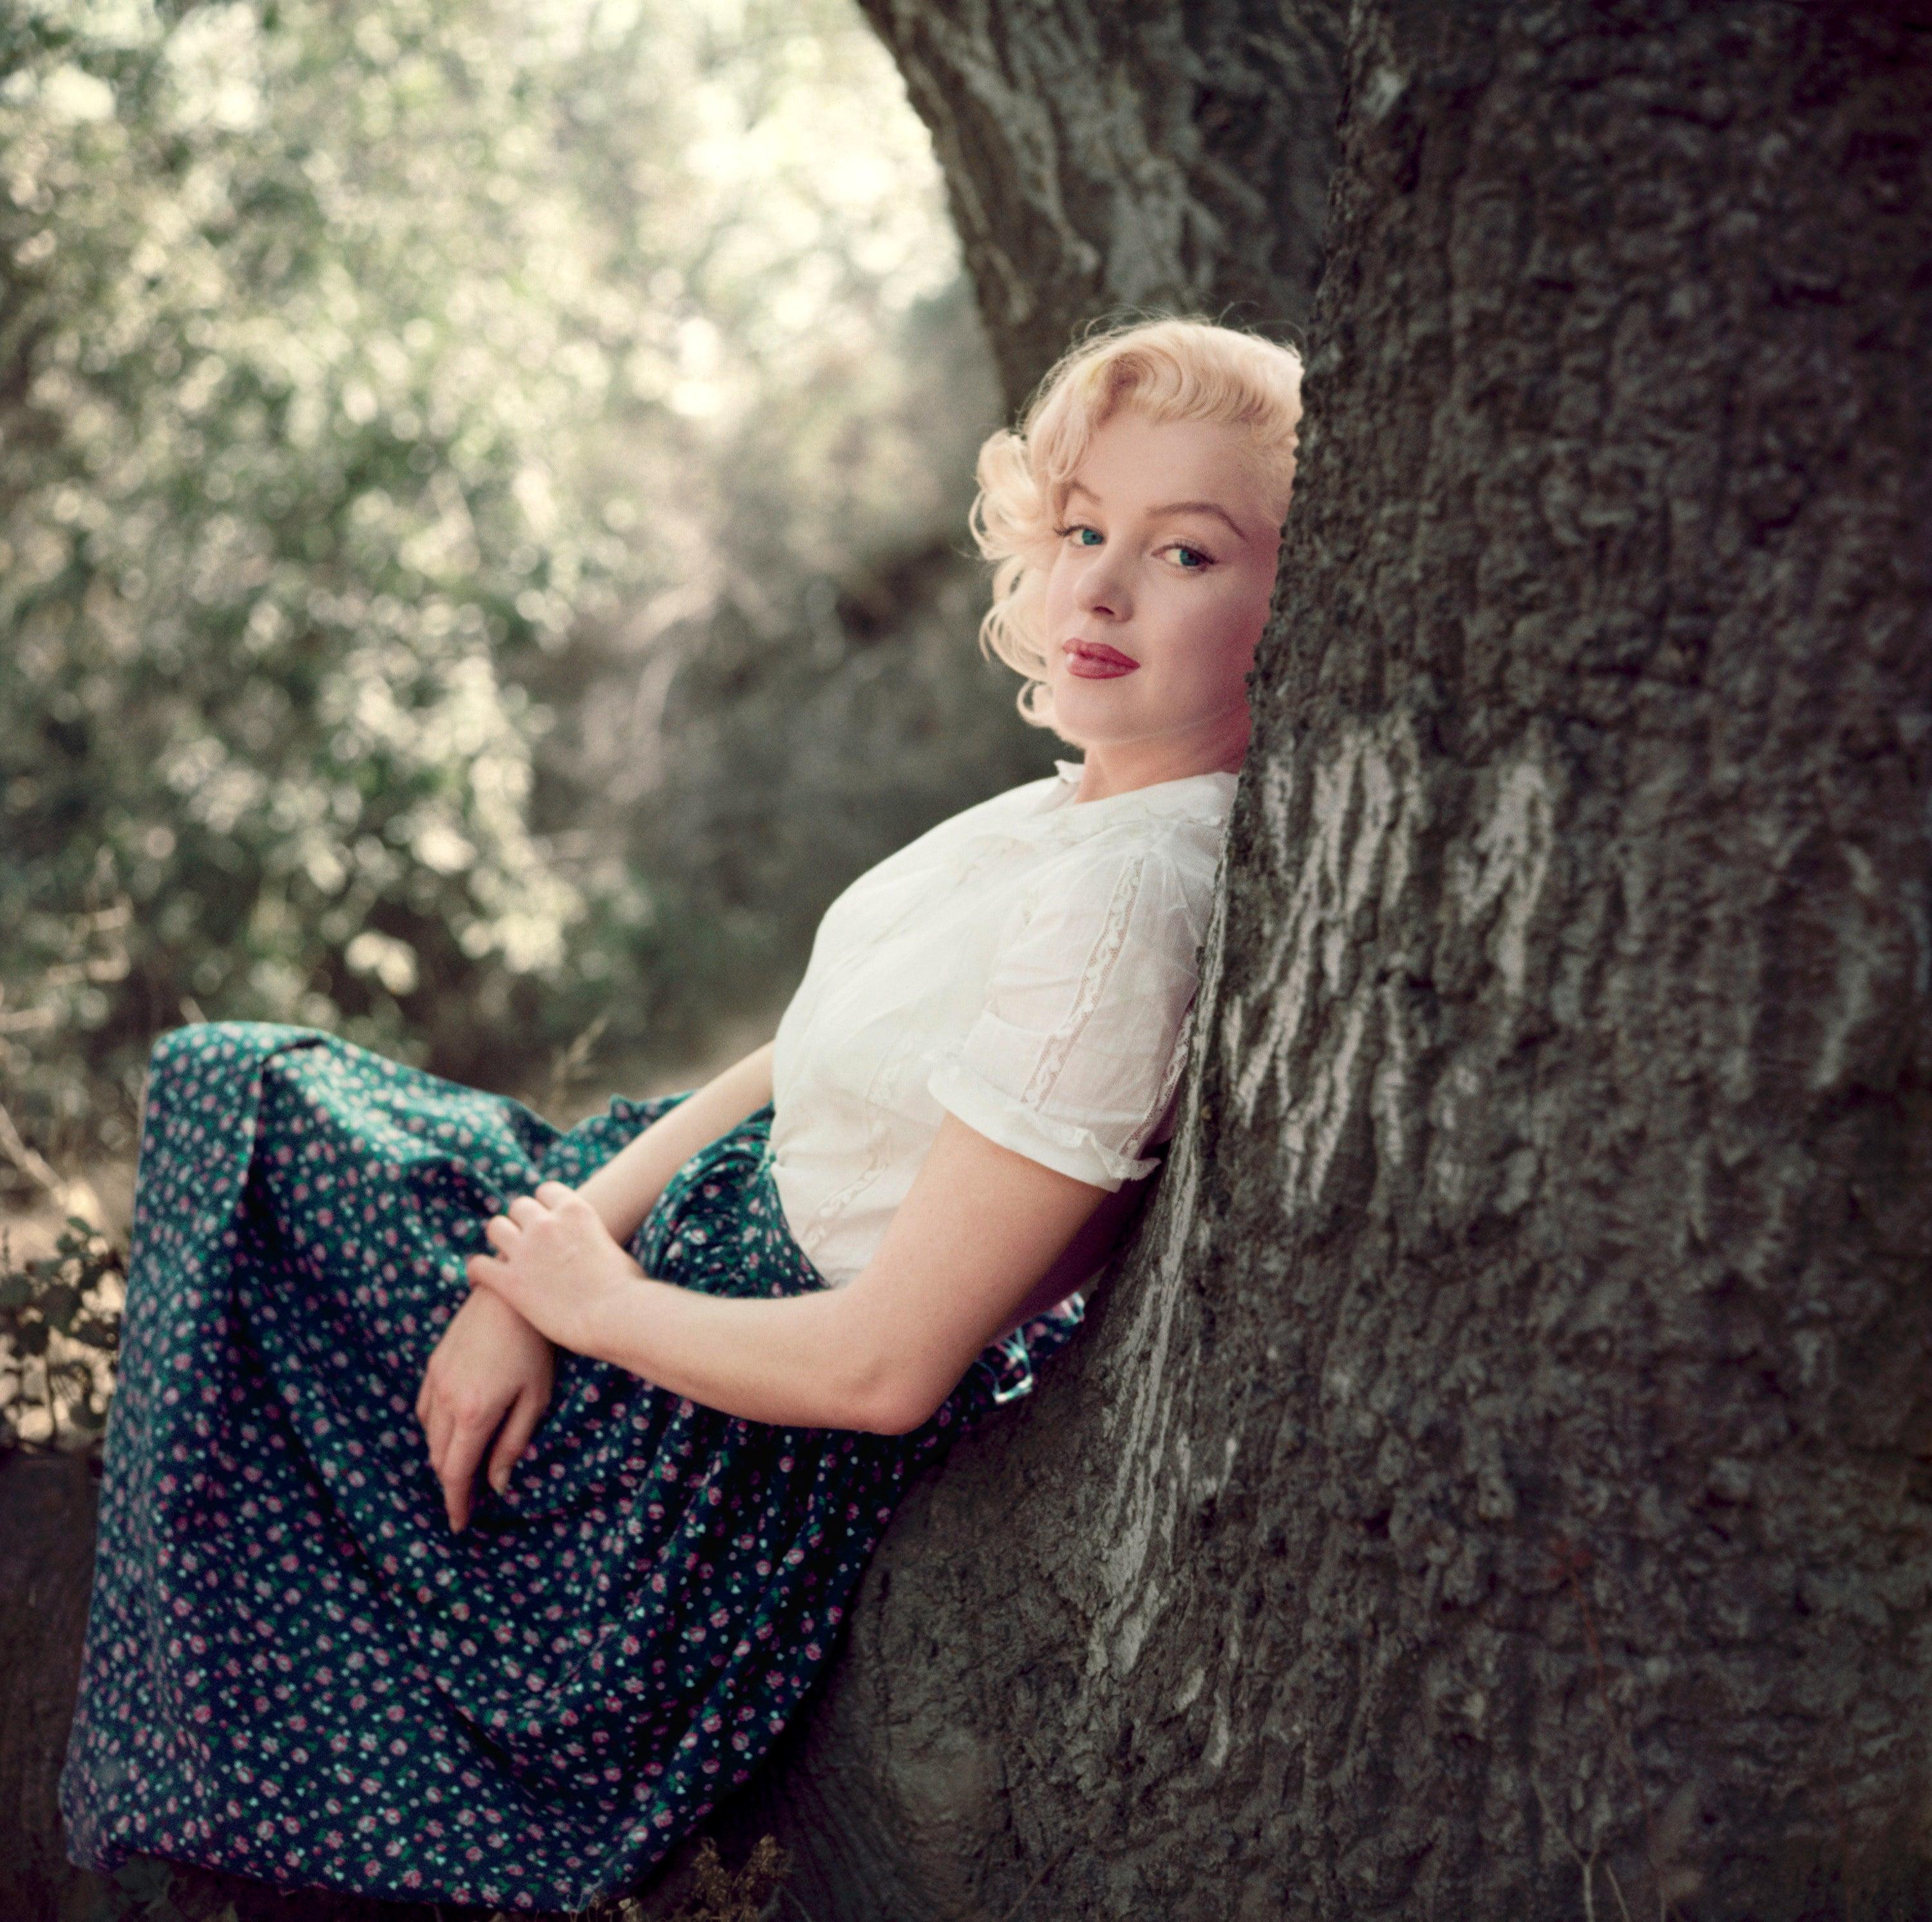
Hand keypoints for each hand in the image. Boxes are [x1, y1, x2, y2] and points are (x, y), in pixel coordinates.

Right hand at [415, 1284, 554, 1533]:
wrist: (512, 1294)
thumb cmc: (535, 1347)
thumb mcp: (535, 1399)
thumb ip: (512, 1445)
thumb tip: (496, 1485)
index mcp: (473, 1414)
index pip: (455, 1473)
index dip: (455, 1503)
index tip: (458, 1525)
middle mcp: (446, 1400)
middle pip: (438, 1457)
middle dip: (451, 1482)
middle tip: (468, 1498)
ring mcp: (435, 1380)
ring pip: (429, 1434)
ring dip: (443, 1455)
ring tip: (464, 1465)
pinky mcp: (433, 1363)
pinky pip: (424, 1408)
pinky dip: (435, 1427)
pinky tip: (453, 1429)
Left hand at [465, 1179, 646, 1359]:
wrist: (619, 1315)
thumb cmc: (630, 1290)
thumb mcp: (616, 1249)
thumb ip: (598, 1240)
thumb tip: (602, 1251)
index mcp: (576, 1210)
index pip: (546, 1190)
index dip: (543, 1205)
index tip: (545, 1220)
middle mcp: (547, 1223)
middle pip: (518, 1206)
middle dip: (520, 1222)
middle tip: (524, 1242)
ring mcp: (525, 1250)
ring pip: (495, 1227)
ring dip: (499, 1240)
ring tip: (502, 1257)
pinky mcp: (510, 1281)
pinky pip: (478, 1265)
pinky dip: (477, 1271)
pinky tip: (480, 1279)